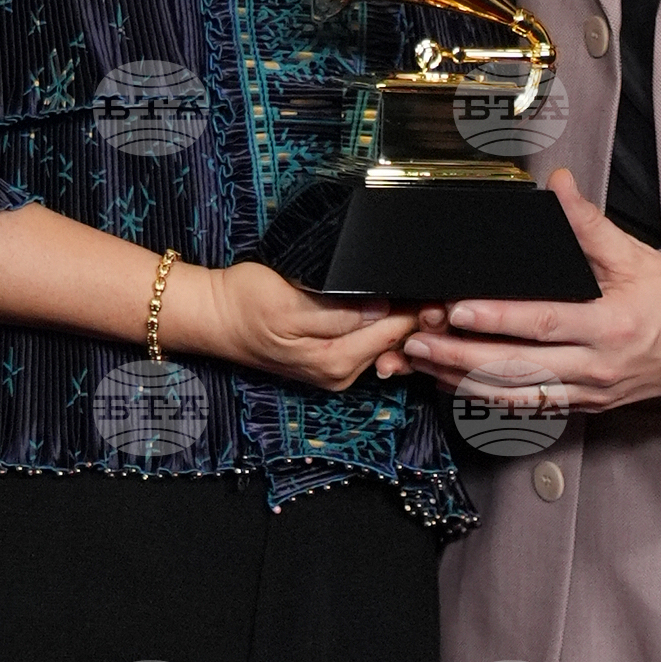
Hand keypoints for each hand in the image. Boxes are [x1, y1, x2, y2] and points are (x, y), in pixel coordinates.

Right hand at [166, 258, 418, 393]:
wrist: (216, 317)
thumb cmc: (246, 302)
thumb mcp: (289, 302)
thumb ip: (338, 311)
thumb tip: (383, 308)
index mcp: (336, 360)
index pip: (395, 332)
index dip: (421, 310)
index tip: (442, 289)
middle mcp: (342, 372)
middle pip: (397, 342)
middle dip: (421, 318)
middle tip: (444, 290)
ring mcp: (338, 371)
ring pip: (387, 344)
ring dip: (407, 325)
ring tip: (427, 298)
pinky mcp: (332, 362)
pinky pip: (371, 345)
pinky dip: (388, 331)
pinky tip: (398, 312)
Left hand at [401, 173, 660, 414]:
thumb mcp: (634, 255)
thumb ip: (589, 224)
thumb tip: (560, 186)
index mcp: (611, 326)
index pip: (546, 324)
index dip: (499, 319)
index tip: (459, 309)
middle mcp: (597, 367)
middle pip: (519, 368)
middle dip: (463, 357)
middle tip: (422, 341)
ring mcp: (588, 393)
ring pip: (517, 396)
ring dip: (465, 382)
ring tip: (426, 364)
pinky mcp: (583, 407)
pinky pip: (528, 408)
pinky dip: (488, 399)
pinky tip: (457, 385)